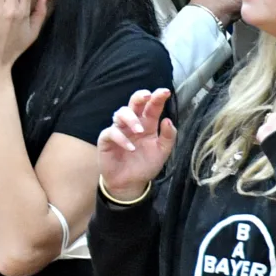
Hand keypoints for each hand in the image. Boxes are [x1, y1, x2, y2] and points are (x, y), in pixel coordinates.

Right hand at [94, 87, 174, 202]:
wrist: (131, 183)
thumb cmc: (146, 165)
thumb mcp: (163, 152)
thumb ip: (169, 137)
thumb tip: (168, 119)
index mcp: (148, 125)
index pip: (152, 108)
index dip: (158, 98)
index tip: (165, 92)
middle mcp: (132, 124)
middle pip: (133, 104)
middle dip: (139, 97)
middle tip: (147, 96)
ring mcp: (119, 130)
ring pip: (120, 114)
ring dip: (131, 119)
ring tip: (140, 130)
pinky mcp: (106, 140)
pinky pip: (111, 133)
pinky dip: (121, 138)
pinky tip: (131, 147)